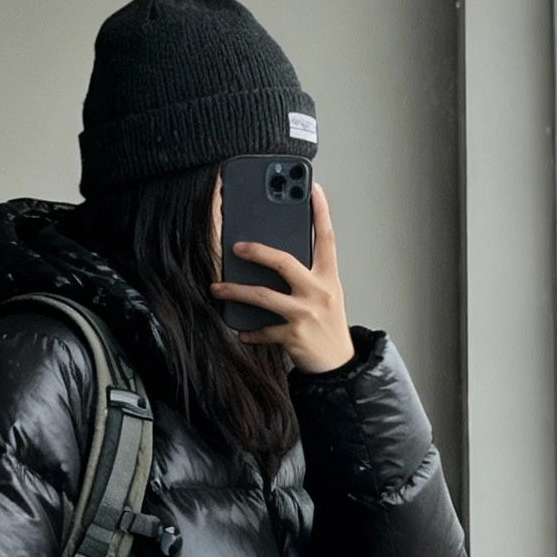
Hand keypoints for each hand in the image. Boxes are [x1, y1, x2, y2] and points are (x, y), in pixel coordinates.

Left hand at [211, 183, 354, 373]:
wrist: (339, 367)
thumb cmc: (328, 327)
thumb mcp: (327, 296)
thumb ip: (308, 276)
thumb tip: (275, 258)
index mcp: (328, 278)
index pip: (326, 238)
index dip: (321, 212)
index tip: (313, 189)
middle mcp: (319, 292)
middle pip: (284, 262)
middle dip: (257, 251)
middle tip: (236, 246)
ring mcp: (305, 315)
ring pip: (263, 296)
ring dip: (235, 291)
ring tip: (217, 288)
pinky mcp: (294, 337)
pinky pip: (263, 330)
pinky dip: (249, 331)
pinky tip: (240, 330)